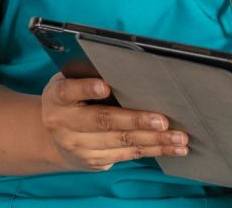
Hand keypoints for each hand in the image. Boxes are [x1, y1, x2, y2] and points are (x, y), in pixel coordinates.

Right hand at [40, 74, 188, 171]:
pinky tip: (173, 148)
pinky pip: (128, 155)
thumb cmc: (70, 100)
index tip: (104, 86)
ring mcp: (80, 147)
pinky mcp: (95, 161)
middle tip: (163, 120)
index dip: (86, 89)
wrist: (52, 138)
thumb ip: (88, 77)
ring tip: (179, 137)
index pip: (69, 91)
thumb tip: (129, 69)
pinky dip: (153, 150)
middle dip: (135, 121)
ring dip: (154, 140)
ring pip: (121, 142)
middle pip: (103, 121)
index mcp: (57, 97)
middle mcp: (65, 124)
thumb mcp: (69, 83)